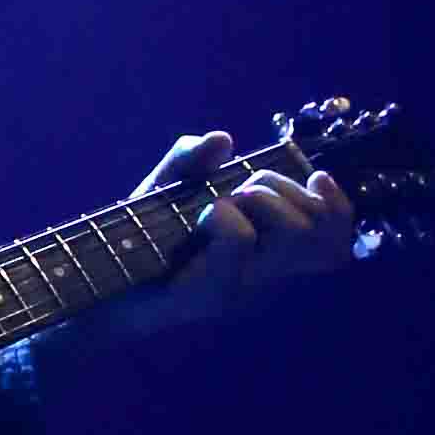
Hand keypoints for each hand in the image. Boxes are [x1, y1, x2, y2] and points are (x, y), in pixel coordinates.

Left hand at [130, 127, 359, 327]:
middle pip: (320, 230)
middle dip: (286, 189)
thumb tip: (222, 139)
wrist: (94, 281)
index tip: (317, 177)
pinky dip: (224, 213)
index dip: (340, 208)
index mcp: (266, 255)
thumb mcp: (166, 185)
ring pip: (294, 231)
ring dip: (263, 197)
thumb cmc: (136, 235)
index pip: (336, 244)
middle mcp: (263, 276)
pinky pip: (241, 237)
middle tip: (243, 189)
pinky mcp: (213, 295)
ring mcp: (242, 288)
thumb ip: (193, 157)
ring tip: (222, 201)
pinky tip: (201, 218)